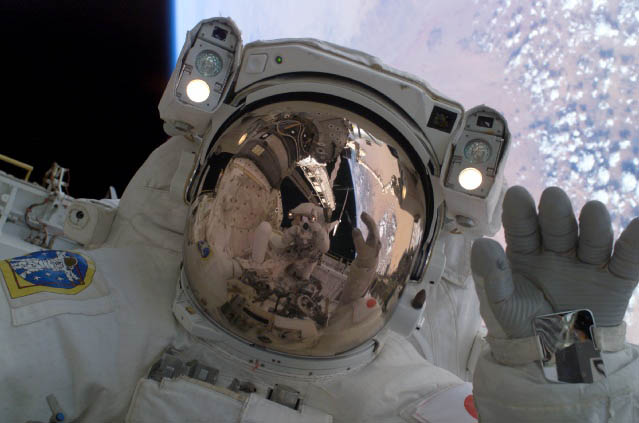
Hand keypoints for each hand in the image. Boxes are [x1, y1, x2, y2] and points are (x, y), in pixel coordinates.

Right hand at [352, 212, 380, 267]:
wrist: (365, 271)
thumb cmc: (364, 261)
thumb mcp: (361, 251)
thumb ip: (358, 240)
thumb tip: (355, 229)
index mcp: (375, 242)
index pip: (373, 229)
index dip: (368, 220)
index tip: (362, 214)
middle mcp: (376, 242)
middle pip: (374, 229)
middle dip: (369, 220)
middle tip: (362, 214)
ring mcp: (373, 244)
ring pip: (372, 231)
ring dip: (368, 223)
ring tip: (362, 217)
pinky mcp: (370, 246)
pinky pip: (369, 234)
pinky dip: (367, 228)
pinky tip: (363, 226)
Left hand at [471, 186, 638, 337]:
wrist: (554, 360)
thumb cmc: (520, 326)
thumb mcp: (500, 304)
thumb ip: (490, 276)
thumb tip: (481, 244)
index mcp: (526, 252)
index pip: (522, 228)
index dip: (519, 211)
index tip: (517, 195)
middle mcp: (557, 251)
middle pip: (558, 227)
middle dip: (556, 212)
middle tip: (553, 198)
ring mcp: (587, 264)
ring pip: (593, 239)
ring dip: (594, 225)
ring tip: (593, 210)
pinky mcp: (615, 281)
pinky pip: (628, 261)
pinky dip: (636, 244)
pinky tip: (638, 226)